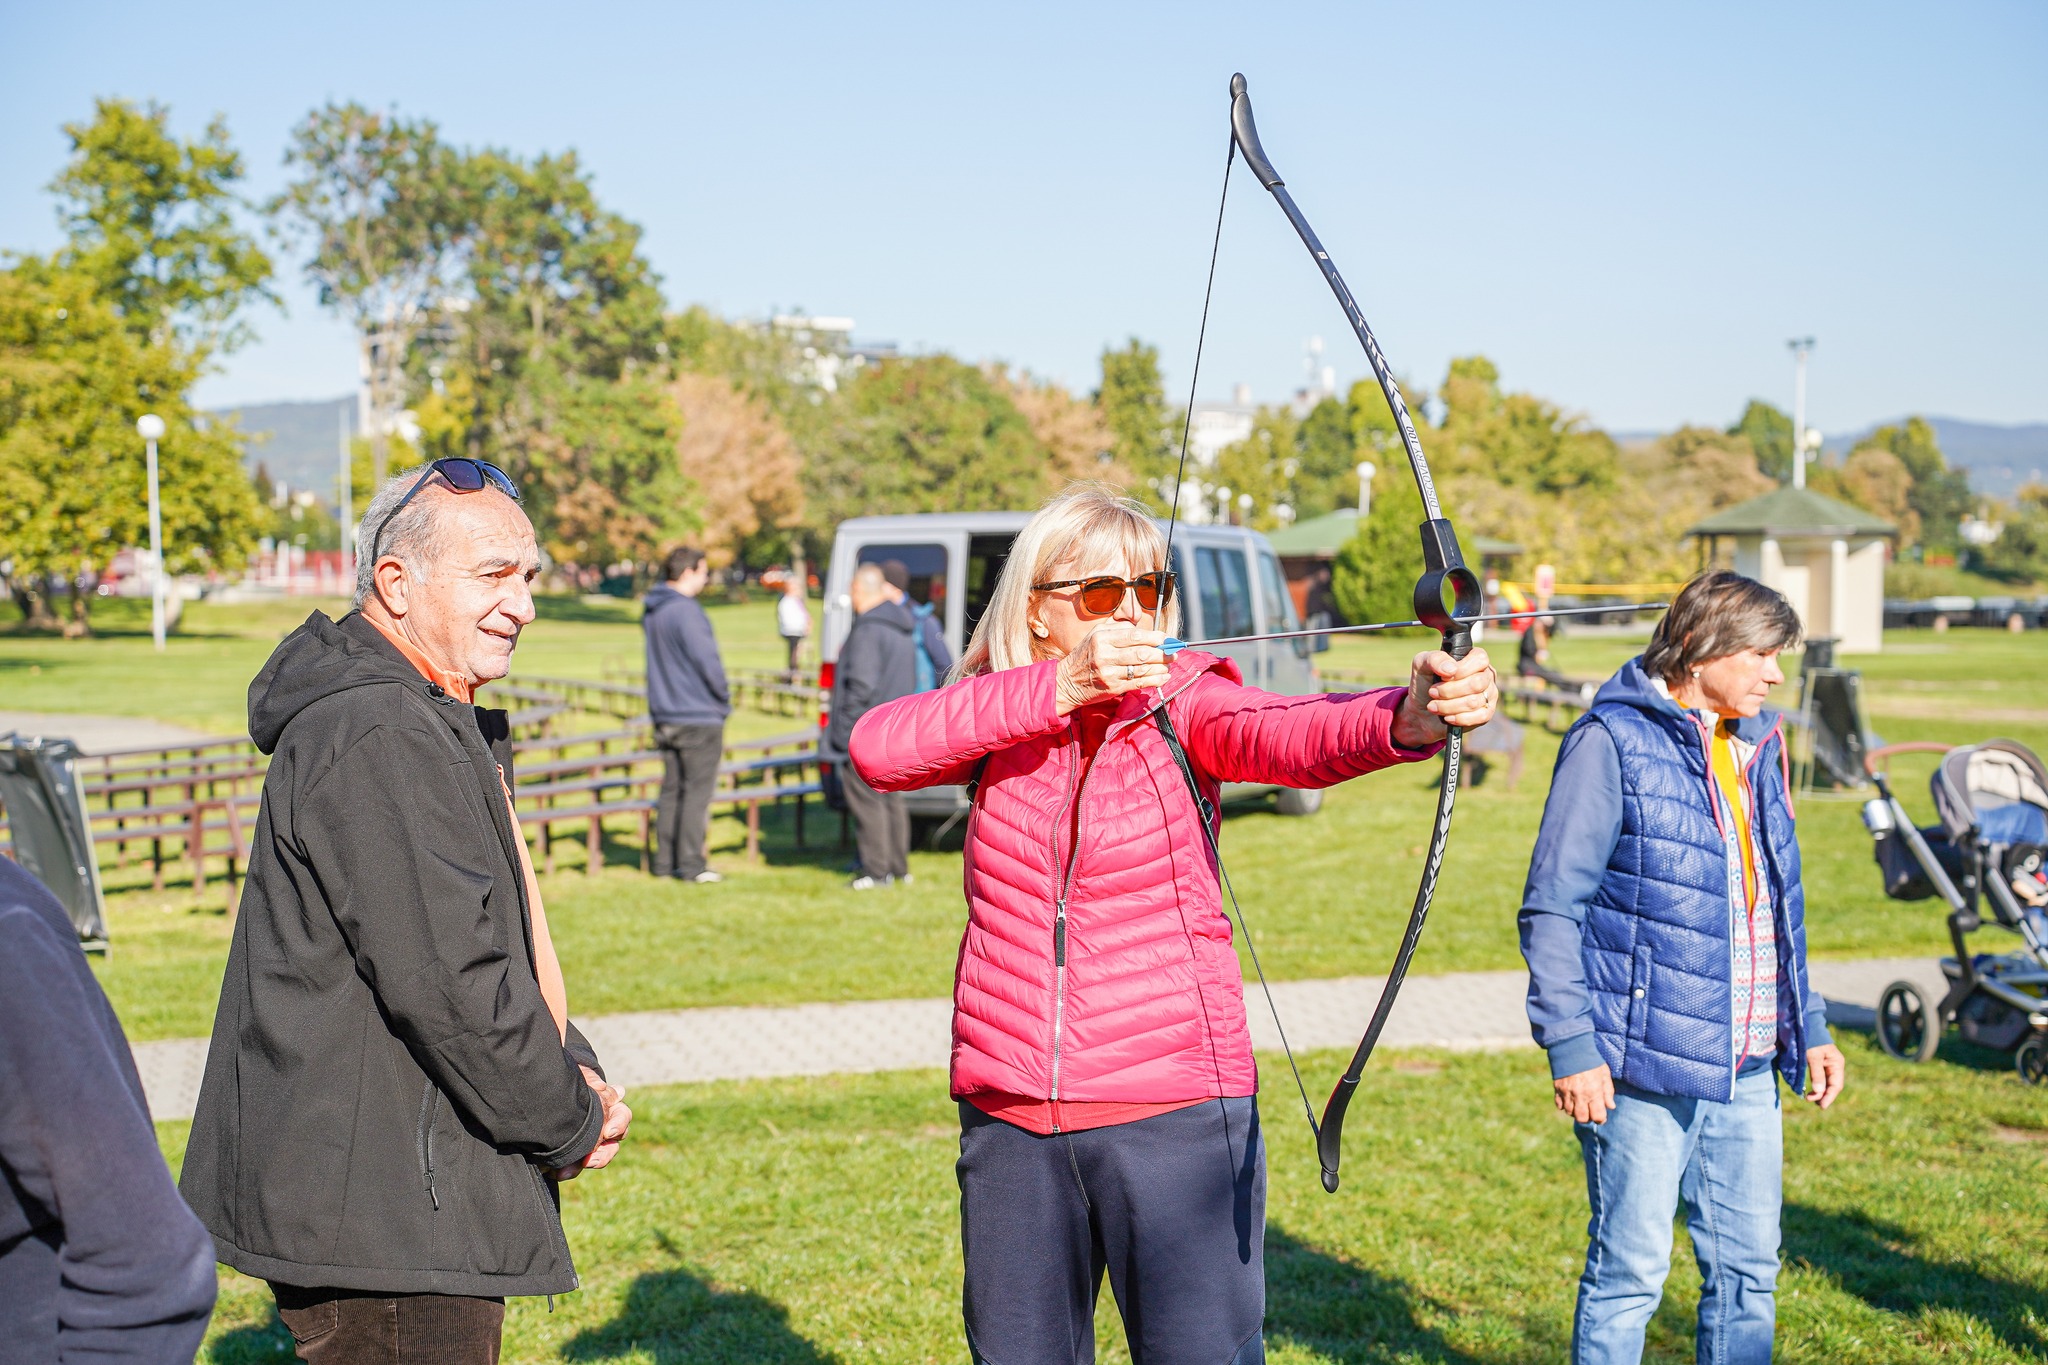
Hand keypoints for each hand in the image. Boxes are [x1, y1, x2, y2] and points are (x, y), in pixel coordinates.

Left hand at [550, 1065, 631, 1179]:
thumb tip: (602, 1087)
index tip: (608, 1132)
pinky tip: (556, 1172)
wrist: (549, 1089)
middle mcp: (605, 1126)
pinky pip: (576, 1166)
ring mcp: (591, 1141)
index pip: (622, 1116)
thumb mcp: (578, 1075)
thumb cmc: (570, 1081)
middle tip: (589, 1160)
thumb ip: (590, 1079)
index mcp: (610, 1107)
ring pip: (599, 1158)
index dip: (619, 1124)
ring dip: (585, 1166)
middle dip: (604, 1154)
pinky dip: (568, 1170)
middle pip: (614, 1144)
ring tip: (566, 1171)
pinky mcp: (575, 1152)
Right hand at [1054, 623, 1168, 714]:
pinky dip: (1155, 680)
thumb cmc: (1085, 656)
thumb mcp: (1095, 635)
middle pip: (1142, 653)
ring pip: (1143, 669)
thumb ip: (1118, 630)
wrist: (1066, 682)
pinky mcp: (1113, 688)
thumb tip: (1145, 631)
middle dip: (1163, 653)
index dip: (1155, 637)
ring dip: (1161, 667)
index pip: (1135, 635)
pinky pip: (1139, 683)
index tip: (1166, 638)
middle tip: (1173, 652)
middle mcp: (1105, 655)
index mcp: (1101, 638)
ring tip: (1169, 664)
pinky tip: (1163, 677)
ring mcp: (1109, 673)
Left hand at [1391, 646, 1498, 748]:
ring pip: (1474, 701)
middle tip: (1432, 692)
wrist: (1422, 711)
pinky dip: (1458, 718)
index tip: (1443, 677)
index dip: (1461, 670)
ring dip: (1448, 706)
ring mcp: (1489, 694)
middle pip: (1476, 683)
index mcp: (1474, 658)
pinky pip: (1479, 716)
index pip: (1480, 659)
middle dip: (1449, 691)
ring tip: (1433, 706)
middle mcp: (1486, 675)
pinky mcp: (1487, 713)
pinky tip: (1447, 717)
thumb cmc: (1425, 682)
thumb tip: (1451, 669)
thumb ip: (1435, 659)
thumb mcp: (1422, 664)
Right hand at [1554, 1062, 1614, 1124]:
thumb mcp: (1604, 1074)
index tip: (1601, 1115)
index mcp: (1594, 1092)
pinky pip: (1559, 1105)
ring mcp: (1567, 1093)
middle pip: (1582, 1119)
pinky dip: (1564, 1105)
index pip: (1597, 1116)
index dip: (1600, 1119)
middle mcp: (1580, 1095)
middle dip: (1587, 1118)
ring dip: (1575, 1111)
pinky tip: (1570, 1099)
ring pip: (1569, 1113)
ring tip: (1580, 1104)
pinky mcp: (1557, 1089)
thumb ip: (1608, 1091)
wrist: (1571, 1047)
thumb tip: (1611, 1106)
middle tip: (1590, 1111)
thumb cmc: (1591, 1060)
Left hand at [1804, 1043, 1845, 1108]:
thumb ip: (1816, 1073)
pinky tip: (1810, 1091)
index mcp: (1836, 1063)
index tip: (1820, 1105)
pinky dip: (1816, 1085)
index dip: (1829, 1096)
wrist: (1803, 1025)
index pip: (1836, 1085)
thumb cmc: (1809, 1039)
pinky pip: (1819, 1078)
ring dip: (1819, 1092)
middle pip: (1831, 1085)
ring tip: (1810, 1099)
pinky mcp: (1818, 1063)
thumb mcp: (1813, 1056)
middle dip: (1823, 1095)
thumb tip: (1819, 1092)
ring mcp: (1826, 1064)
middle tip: (1813, 1103)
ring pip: (1825, 1083)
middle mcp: (1833, 1065)